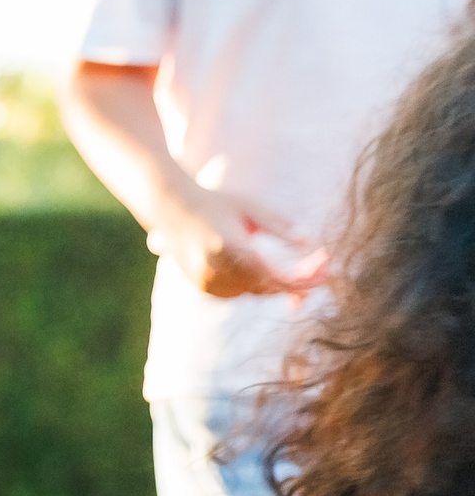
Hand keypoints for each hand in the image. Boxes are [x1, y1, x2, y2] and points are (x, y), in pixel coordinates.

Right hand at [148, 186, 326, 298]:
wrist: (171, 207)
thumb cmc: (215, 201)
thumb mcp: (250, 207)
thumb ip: (279, 226)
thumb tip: (308, 241)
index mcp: (231, 248)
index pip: (275, 277)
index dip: (302, 281)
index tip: (324, 276)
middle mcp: (216, 268)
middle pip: (266, 288)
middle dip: (295, 283)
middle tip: (318, 269)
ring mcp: (205, 279)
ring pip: (252, 293)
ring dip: (273, 284)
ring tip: (295, 270)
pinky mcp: (200, 284)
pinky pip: (235, 293)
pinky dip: (252, 285)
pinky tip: (260, 269)